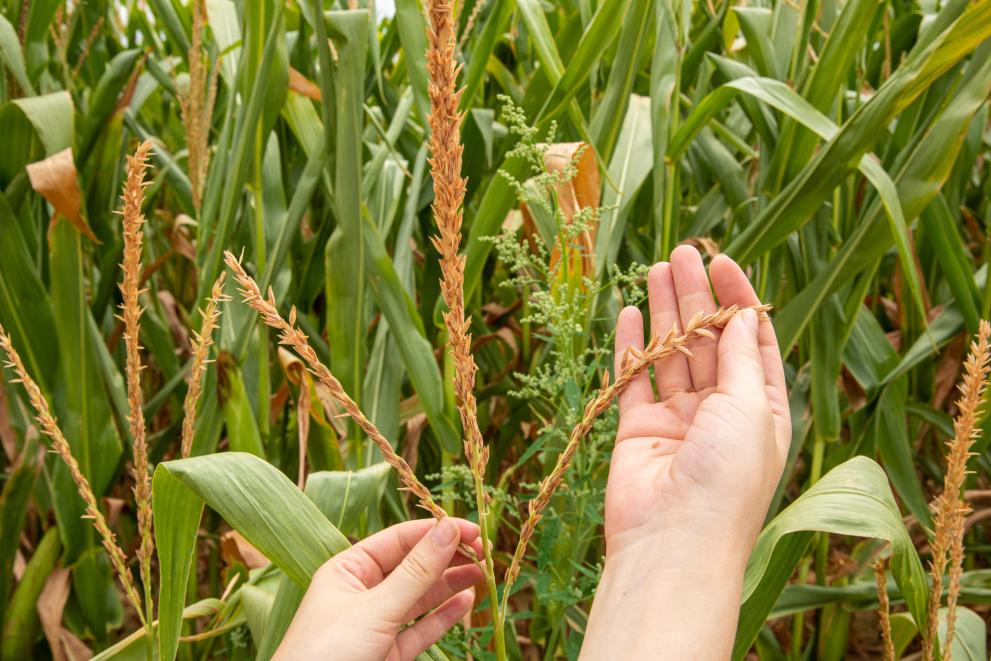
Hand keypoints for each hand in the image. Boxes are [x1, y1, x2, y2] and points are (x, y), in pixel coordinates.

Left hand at [274, 518, 483, 660]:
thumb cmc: (326, 653)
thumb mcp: (375, 608)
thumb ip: (416, 572)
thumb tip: (448, 530)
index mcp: (348, 570)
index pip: (399, 540)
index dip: (435, 531)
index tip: (470, 529)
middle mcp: (363, 592)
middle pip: (413, 566)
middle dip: (447, 557)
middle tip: (484, 551)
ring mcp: (376, 623)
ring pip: (421, 597)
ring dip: (451, 584)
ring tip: (483, 573)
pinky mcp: (388, 652)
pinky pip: (422, 628)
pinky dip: (444, 615)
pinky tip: (467, 602)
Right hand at [606, 245, 789, 557]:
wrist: (673, 541)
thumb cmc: (727, 478)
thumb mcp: (749, 408)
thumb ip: (740, 358)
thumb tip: (742, 315)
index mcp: (760, 410)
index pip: (752, 341)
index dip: (739, 300)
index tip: (723, 261)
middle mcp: (721, 412)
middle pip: (709, 341)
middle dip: (697, 297)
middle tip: (682, 253)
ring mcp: (678, 421)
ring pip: (671, 354)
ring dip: (664, 312)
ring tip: (656, 268)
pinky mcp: (637, 429)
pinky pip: (634, 379)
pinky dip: (631, 347)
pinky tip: (627, 313)